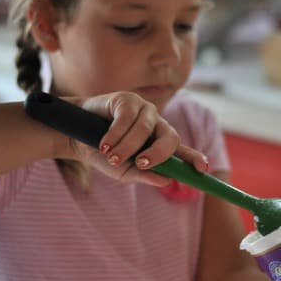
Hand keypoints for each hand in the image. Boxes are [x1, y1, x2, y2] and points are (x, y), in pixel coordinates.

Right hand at [69, 92, 207, 185]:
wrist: (76, 138)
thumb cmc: (104, 155)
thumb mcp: (124, 172)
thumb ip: (145, 176)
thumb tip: (167, 180)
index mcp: (160, 145)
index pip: (183, 152)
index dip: (195, 159)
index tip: (203, 169)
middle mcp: (157, 126)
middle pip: (170, 137)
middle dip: (158, 153)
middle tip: (140, 163)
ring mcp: (145, 111)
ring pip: (145, 129)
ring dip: (126, 147)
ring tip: (109, 155)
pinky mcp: (128, 100)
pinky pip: (127, 117)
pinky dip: (115, 134)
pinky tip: (103, 143)